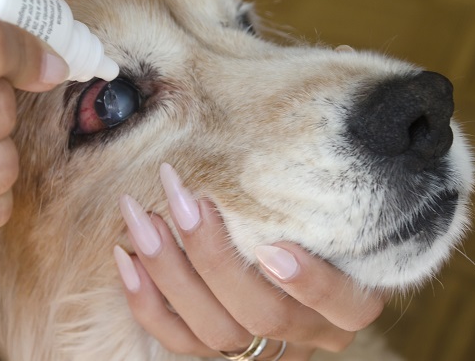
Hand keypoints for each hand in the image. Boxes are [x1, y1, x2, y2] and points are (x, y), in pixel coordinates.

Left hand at [114, 164, 386, 359]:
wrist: (285, 273)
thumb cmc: (310, 228)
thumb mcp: (324, 212)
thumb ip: (311, 196)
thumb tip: (270, 135)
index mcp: (348, 306)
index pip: (341, 303)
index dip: (309, 282)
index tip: (271, 245)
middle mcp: (308, 334)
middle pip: (262, 315)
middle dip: (214, 257)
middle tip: (183, 199)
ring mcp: (261, 350)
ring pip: (215, 331)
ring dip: (171, 272)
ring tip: (142, 220)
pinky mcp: (219, 355)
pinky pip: (179, 341)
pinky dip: (148, 303)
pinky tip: (126, 259)